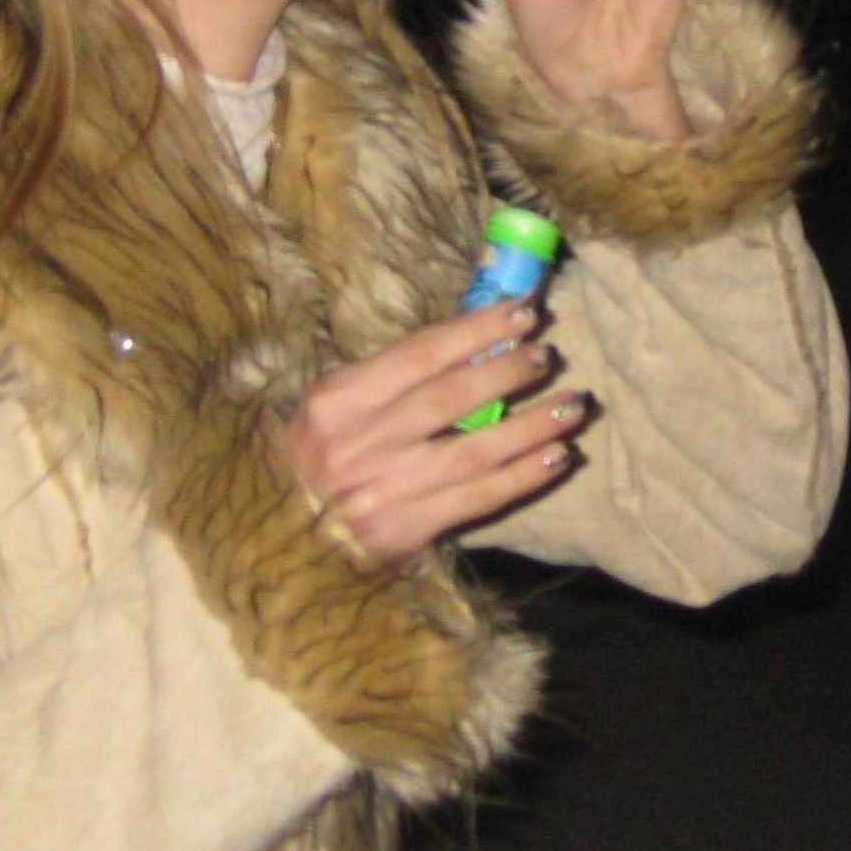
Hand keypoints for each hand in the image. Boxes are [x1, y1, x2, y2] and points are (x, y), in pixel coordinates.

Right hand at [280, 299, 587, 563]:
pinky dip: (523, 477)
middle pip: (452, 399)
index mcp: (338, 400)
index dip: (477, 330)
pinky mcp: (405, 532)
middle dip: (509, 372)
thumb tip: (475, 342)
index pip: (421, 354)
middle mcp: (361, 443)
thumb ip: (391, 378)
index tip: (523, 312)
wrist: (277, 539)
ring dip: (532, 426)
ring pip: (475, 451)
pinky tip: (557, 457)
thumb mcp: (333, 406)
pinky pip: (478, 499)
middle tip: (549, 355)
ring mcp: (384, 491)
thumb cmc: (315, 458)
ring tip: (573, 405)